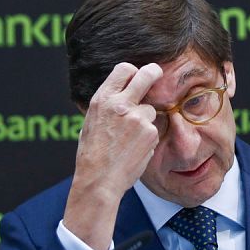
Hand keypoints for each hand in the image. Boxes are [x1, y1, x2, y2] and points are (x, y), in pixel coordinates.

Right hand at [63, 62, 162, 249]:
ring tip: (129, 139)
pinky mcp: (150, 132)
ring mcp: (137, 117)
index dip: (133, 72)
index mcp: (102, 99)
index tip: (138, 75)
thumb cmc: (92, 154)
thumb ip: (107, 106)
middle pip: (146, 75)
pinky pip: (153, 129)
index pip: (123, 69)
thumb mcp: (91, 122)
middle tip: (157, 72)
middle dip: (154, 72)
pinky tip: (134, 149)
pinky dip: (147, 138)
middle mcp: (120, 104)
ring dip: (145, 120)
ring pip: (150, 109)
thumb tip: (119, 94)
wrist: (99, 179)